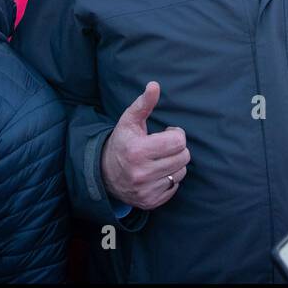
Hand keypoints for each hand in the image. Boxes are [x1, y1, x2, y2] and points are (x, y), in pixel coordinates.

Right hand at [100, 82, 189, 210]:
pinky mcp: (150, 202)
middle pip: (184, 157)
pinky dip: (170, 179)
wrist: (103, 173)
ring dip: (175, 164)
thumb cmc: (122, 141)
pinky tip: (156, 173)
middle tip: (163, 146)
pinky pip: (175, 187)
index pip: (178, 141)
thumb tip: (155, 85)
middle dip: (177, 148)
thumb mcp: (129, 120)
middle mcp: (141, 174)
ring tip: (159, 159)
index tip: (166, 132)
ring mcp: (146, 191)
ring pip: (181, 173)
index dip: (176, 133)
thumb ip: (144, 103)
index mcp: (137, 151)